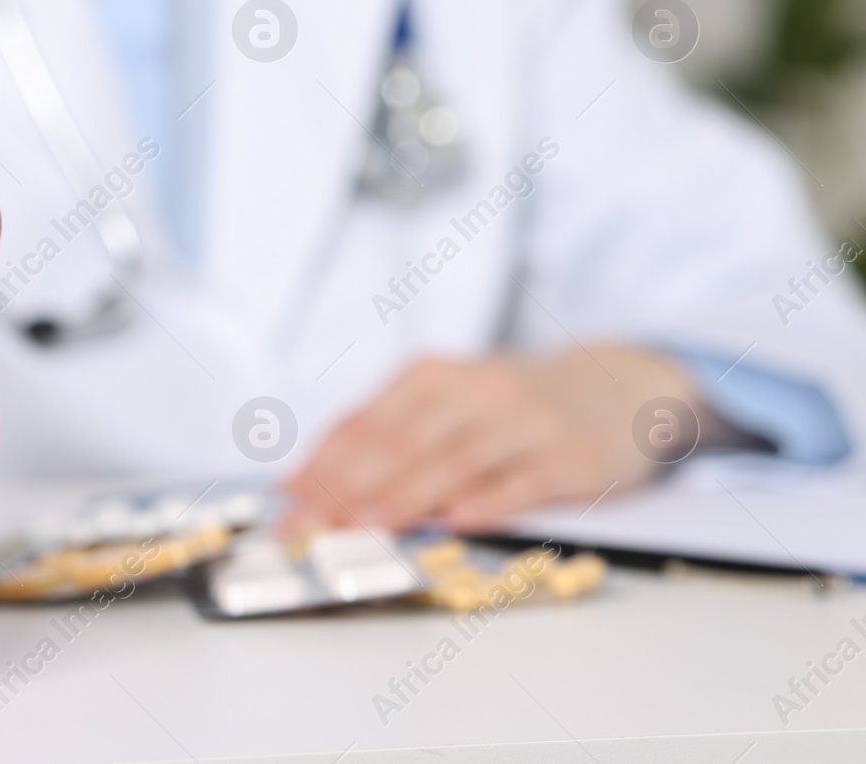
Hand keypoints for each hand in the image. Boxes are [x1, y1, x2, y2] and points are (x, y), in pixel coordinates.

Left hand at [280, 346, 706, 532]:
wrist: (615, 385)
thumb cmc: (511, 405)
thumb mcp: (448, 401)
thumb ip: (386, 436)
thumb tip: (307, 484)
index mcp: (430, 376)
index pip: (364, 423)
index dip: (322, 465)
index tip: (287, 505)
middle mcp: (474, 391)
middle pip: (401, 442)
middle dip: (348, 486)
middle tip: (310, 525)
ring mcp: (524, 421)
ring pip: (455, 460)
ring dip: (407, 495)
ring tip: (366, 524)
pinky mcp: (569, 454)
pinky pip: (525, 479)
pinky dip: (491, 499)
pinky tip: (460, 519)